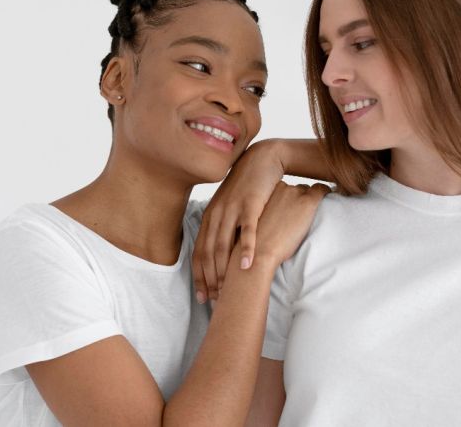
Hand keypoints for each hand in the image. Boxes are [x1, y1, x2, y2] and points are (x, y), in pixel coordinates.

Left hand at [193, 141, 284, 301]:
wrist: (261, 159)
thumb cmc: (247, 187)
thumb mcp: (230, 208)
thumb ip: (225, 229)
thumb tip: (223, 255)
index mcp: (209, 217)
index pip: (199, 252)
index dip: (199, 277)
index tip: (202, 298)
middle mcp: (216, 214)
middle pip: (208, 253)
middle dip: (209, 279)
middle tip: (214, 301)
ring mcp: (232, 209)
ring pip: (223, 244)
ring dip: (223, 270)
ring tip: (227, 290)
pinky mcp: (251, 204)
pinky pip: (246, 230)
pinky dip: (245, 249)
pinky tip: (247, 265)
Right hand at [252, 181, 330, 272]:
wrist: (261, 252)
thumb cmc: (260, 242)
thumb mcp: (262, 220)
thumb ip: (273, 212)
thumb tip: (284, 216)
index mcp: (270, 191)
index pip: (288, 189)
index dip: (295, 198)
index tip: (298, 207)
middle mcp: (283, 188)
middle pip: (299, 189)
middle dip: (303, 200)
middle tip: (304, 214)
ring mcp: (296, 194)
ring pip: (310, 191)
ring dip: (313, 200)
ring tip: (316, 212)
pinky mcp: (307, 202)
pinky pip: (322, 189)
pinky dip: (327, 192)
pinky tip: (331, 197)